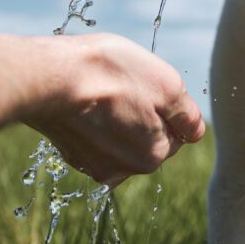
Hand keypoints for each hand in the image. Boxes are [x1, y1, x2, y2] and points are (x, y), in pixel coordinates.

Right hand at [23, 33, 205, 186]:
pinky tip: (82, 99)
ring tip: (100, 90)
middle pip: (147, 136)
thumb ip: (187, 113)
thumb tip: (196, 131)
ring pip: (119, 136)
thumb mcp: (166, 84)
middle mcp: (123, 170)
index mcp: (152, 156)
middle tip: (121, 84)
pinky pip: (92, 136)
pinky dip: (91, 120)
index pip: (175, 131)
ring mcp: (92, 164)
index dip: (164, 103)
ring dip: (116, 116)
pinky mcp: (69, 153)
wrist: (47, 77)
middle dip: (141, 112)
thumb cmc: (110, 73)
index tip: (144, 84)